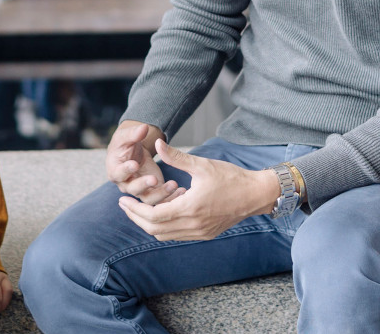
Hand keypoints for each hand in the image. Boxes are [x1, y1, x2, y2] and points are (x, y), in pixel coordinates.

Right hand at [106, 121, 184, 205]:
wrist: (132, 152)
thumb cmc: (126, 144)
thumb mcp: (126, 136)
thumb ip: (133, 133)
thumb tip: (143, 128)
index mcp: (115, 171)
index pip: (119, 173)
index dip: (126, 170)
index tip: (135, 164)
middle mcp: (126, 184)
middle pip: (133, 189)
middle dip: (144, 185)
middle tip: (154, 179)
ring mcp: (140, 191)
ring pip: (148, 198)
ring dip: (161, 194)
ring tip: (173, 184)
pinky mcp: (152, 192)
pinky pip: (161, 199)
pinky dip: (171, 197)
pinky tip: (181, 191)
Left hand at [117, 139, 278, 241]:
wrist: (256, 195)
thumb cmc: (231, 177)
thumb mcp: (202, 164)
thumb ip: (177, 157)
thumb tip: (157, 143)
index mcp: (191, 208)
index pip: (153, 216)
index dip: (135, 210)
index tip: (123, 200)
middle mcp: (194, 225)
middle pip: (155, 229)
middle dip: (136, 218)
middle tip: (124, 205)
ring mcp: (200, 232)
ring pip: (165, 235)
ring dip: (149, 223)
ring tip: (139, 208)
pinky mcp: (205, 234)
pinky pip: (177, 235)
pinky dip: (165, 225)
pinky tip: (163, 209)